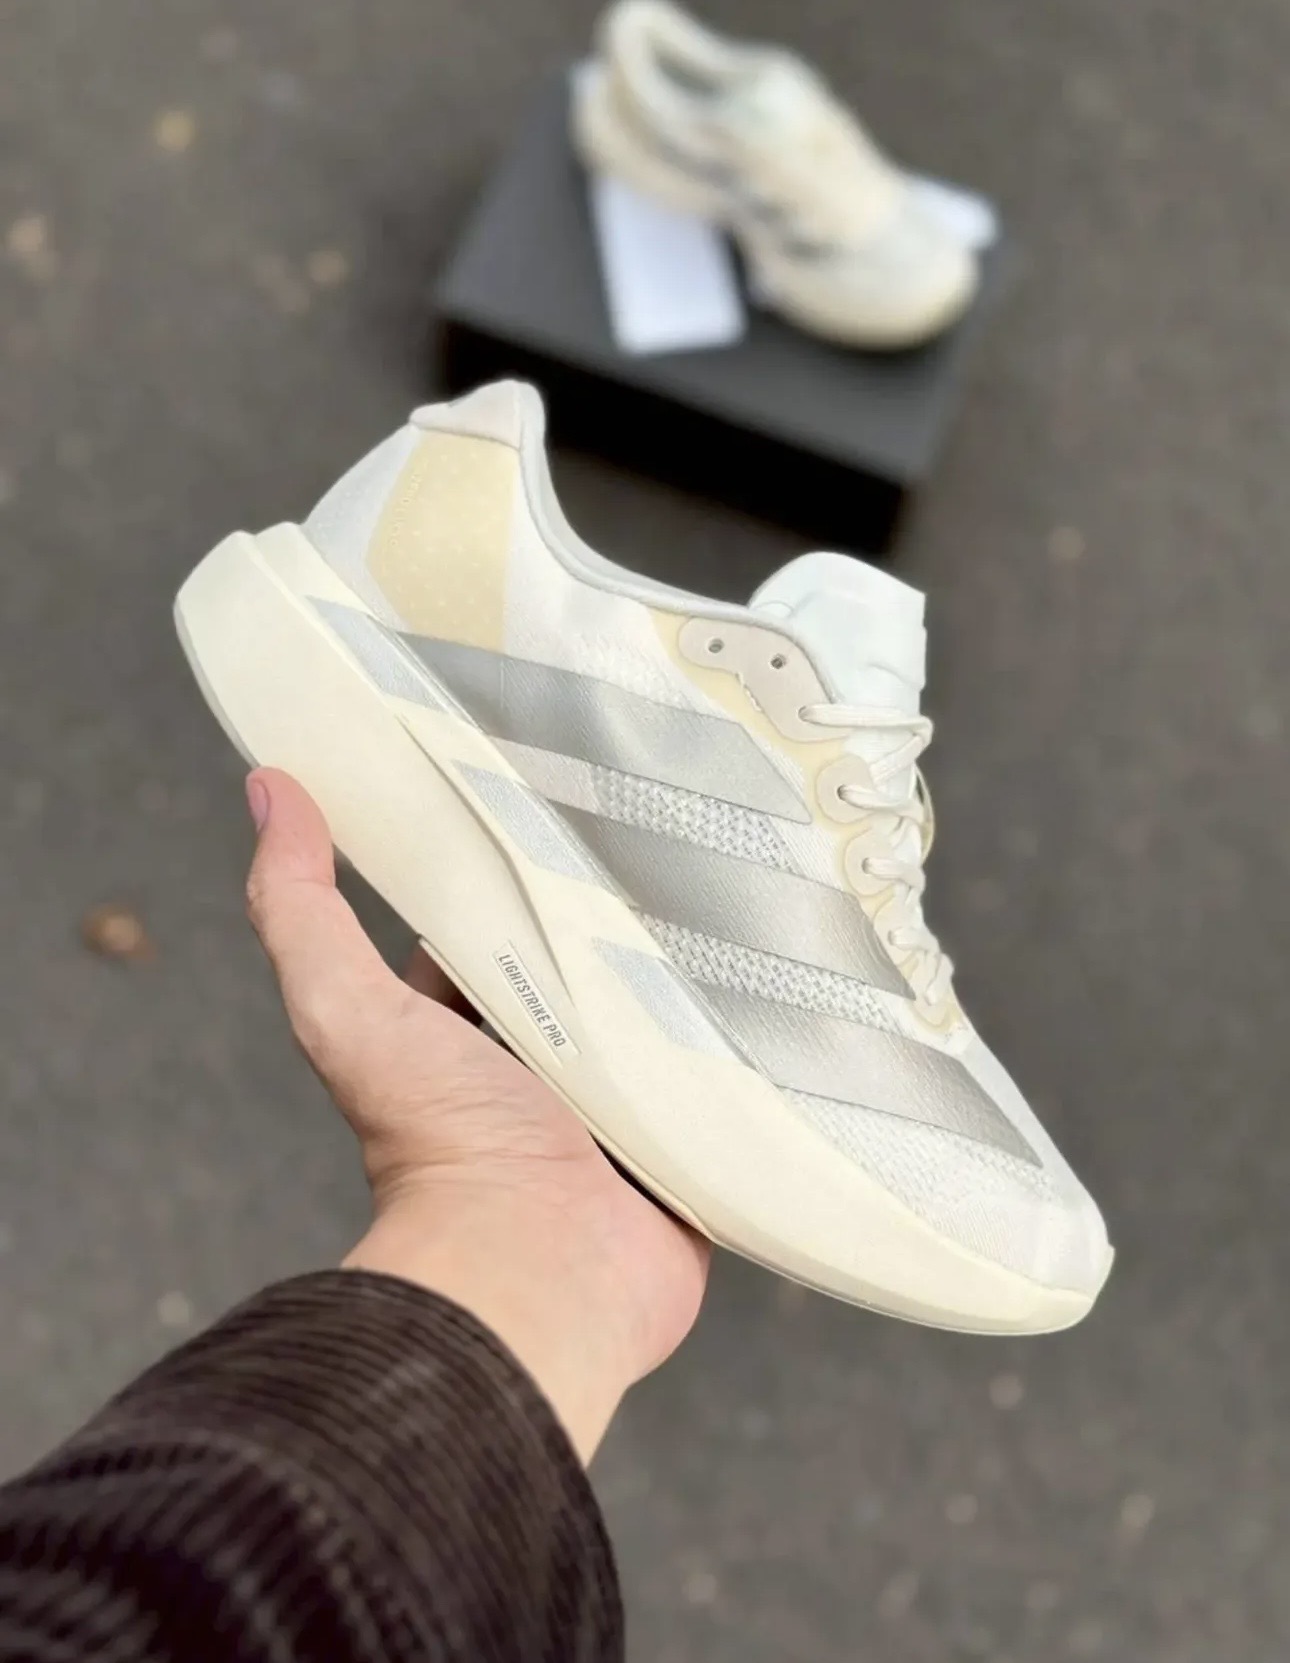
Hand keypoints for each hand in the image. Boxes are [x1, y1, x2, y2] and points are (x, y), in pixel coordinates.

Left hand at [243, 768, 709, 1458]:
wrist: (537, 1272)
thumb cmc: (439, 1146)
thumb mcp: (349, 1011)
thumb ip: (298, 911)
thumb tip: (269, 787)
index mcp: (472, 1031)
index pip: (503, 928)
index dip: (524, 871)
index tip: (567, 792)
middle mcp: (549, 1064)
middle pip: (596, 963)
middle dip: (629, 913)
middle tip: (687, 828)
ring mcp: (628, 1104)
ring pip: (671, 1013)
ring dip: (702, 971)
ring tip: (760, 884)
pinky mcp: (695, 1140)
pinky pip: (734, 1073)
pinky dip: (754, 1039)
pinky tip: (799, 976)